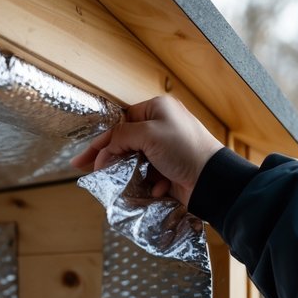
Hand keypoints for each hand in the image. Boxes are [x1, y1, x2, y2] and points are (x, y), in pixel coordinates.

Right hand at [72, 95, 221, 207]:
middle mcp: (162, 126)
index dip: (102, 142)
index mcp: (157, 110)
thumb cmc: (184, 150)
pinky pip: (150, 175)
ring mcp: (167, 149)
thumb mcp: (148, 135)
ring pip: (136, 162)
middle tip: (90, 172)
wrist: (211, 179)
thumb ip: (121, 137)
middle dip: (112, 160)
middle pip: (126, 143)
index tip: (85, 159)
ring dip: (133, 175)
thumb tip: (105, 151)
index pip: (121, 123)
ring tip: (127, 185)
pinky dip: (151, 184)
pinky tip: (158, 188)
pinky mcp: (171, 169)